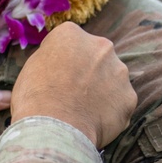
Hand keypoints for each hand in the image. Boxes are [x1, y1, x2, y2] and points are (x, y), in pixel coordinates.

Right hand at [11, 22, 134, 147]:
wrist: (55, 128)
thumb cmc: (34, 97)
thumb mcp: (31, 67)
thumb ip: (51, 58)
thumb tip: (59, 64)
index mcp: (71, 34)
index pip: (69, 41)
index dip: (61, 60)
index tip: (55, 74)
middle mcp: (101, 46)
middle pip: (95, 56)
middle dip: (87, 70)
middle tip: (71, 92)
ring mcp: (119, 72)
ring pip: (111, 78)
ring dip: (101, 90)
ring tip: (82, 110)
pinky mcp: (129, 98)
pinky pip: (119, 102)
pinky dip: (109, 111)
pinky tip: (92, 121)